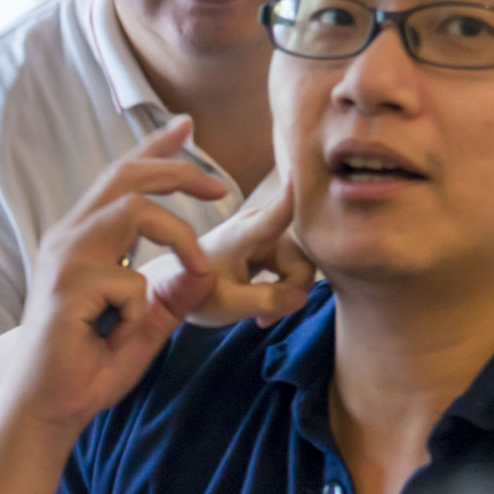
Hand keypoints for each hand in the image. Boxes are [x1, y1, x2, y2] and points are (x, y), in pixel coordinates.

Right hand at [9, 117, 219, 434]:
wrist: (46, 409)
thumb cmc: (87, 370)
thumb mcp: (145, 325)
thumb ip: (171, 295)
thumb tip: (201, 268)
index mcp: (81, 241)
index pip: (120, 181)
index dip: (154, 151)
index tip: (185, 126)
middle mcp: (67, 239)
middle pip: (127, 177)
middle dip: (179, 171)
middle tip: (221, 189)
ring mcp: (64, 258)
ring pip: (136, 209)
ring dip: (179, 237)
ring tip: (196, 269)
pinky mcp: (68, 284)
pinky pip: (132, 280)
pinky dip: (142, 311)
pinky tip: (117, 337)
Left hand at [143, 172, 314, 328]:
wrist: (181, 288)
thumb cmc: (197, 292)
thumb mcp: (228, 304)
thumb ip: (265, 300)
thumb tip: (302, 297)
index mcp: (245, 232)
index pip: (279, 211)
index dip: (298, 195)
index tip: (313, 175)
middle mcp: (262, 225)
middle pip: (302, 261)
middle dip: (290, 292)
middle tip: (265, 318)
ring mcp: (270, 233)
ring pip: (302, 268)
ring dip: (287, 295)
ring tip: (261, 315)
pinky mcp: (275, 243)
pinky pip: (297, 269)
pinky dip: (285, 291)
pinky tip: (265, 307)